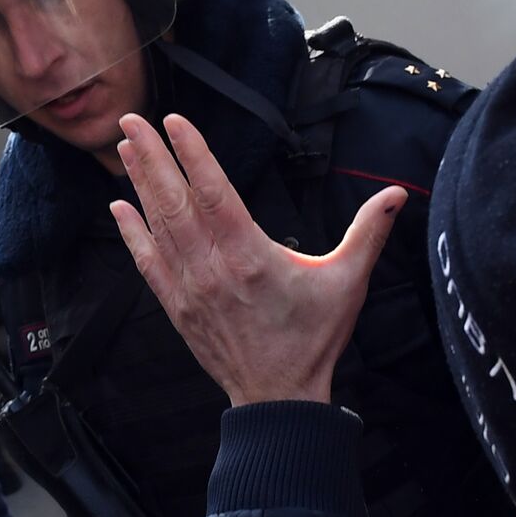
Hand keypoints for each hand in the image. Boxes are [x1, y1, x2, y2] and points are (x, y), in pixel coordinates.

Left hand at [109, 113, 407, 406]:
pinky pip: (146, 262)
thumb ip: (369, 232)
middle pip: (175, 202)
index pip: (215, 192)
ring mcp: (190, 288)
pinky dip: (131, 232)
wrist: (278, 396)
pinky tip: (118, 206)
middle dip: (152, 157)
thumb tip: (397, 194)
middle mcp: (213, 268)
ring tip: (125, 145)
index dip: (193, 154)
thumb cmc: (314, 337)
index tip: (175, 121)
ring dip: (141, 183)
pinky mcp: (177, 306)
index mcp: (251, 256)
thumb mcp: (349, 280)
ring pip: (158, 225)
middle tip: (132, 120)